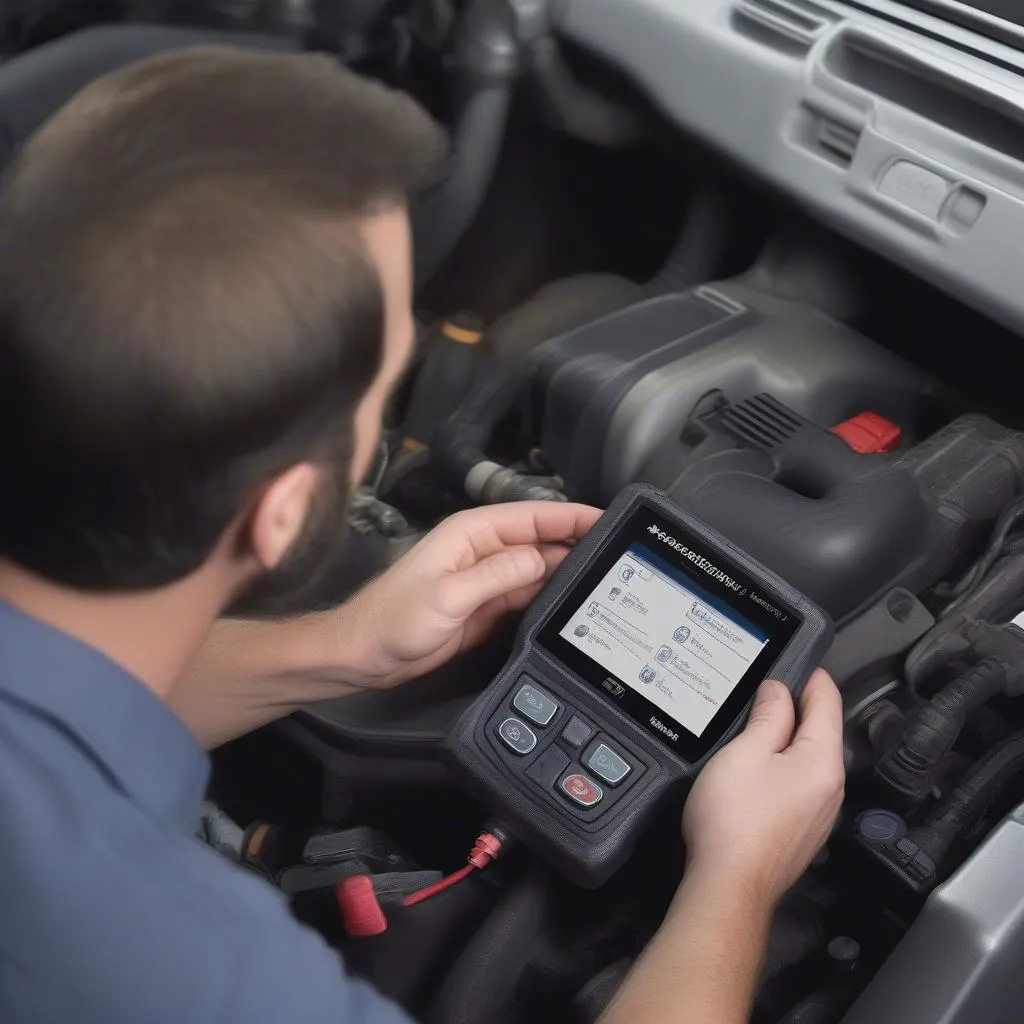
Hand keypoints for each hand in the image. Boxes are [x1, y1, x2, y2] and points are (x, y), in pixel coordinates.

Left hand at [340, 502, 601, 686]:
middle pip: (541, 542)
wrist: (364, 655)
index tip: (606, 521)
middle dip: (577, 545)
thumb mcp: (447, 595)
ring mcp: (487, 580)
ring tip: (605, 581)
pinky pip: (526, 597)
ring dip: (567, 574)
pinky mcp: (487, 607)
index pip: (532, 516)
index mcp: (471, 534)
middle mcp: (483, 551)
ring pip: (538, 570)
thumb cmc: (392, 619)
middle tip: (617, 557)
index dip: (570, 516)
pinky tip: (572, 605)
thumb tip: (541, 558)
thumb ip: (496, 575)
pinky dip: (549, 599)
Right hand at [681, 669, 844, 907]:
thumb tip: (778, 692)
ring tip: (758, 725)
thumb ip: (768, 716)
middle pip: (822, 732)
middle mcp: (830, 788)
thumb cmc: (734, 821)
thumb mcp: (745, 751)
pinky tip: (757, 769)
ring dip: (788, 739)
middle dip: (798, 708)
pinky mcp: (801, 832)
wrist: (729, 884)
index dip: (813, 677)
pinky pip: (799, 785)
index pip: (828, 703)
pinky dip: (783, 767)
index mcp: (822, 762)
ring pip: (809, 761)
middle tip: (770, 689)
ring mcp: (818, 814)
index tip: (802, 663)